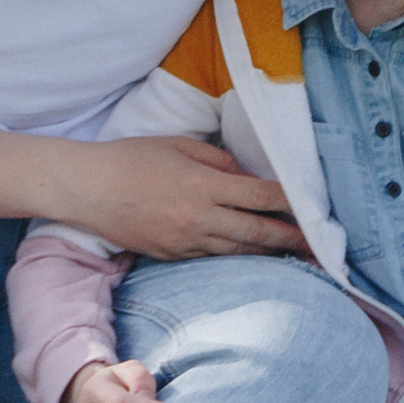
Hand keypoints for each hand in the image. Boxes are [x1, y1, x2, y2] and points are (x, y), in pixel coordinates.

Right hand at [55, 134, 303, 262]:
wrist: (86, 190)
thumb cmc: (130, 158)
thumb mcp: (178, 145)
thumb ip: (218, 160)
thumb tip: (247, 178)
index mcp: (202, 185)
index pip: (258, 197)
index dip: (289, 203)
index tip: (311, 208)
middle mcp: (198, 218)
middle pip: (256, 233)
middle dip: (289, 239)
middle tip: (317, 247)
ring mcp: (184, 242)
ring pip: (237, 251)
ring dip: (267, 253)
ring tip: (293, 254)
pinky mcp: (172, 256)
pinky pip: (212, 257)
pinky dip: (235, 256)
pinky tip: (250, 255)